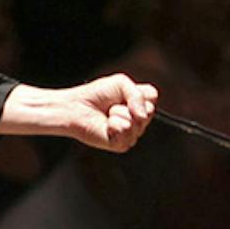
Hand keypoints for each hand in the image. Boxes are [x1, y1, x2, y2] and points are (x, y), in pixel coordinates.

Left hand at [0, 74, 158, 151]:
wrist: (76, 107)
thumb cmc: (95, 95)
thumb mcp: (121, 83)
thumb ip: (139, 94)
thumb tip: (143, 115)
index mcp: (138, 106)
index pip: (153, 98)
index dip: (139, 93)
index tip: (122, 93)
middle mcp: (137, 121)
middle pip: (148, 111)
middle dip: (129, 104)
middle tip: (114, 105)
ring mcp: (130, 134)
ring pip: (138, 122)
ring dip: (119, 113)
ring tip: (109, 114)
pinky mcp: (121, 145)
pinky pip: (127, 131)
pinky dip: (115, 124)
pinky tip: (107, 125)